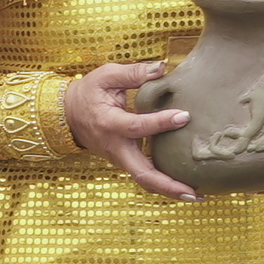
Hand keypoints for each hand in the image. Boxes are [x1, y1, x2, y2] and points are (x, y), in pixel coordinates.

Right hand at [61, 60, 195, 201]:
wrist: (66, 114)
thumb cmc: (88, 93)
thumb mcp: (106, 76)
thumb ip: (134, 72)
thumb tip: (162, 67)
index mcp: (109, 123)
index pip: (137, 126)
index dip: (161, 123)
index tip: (184, 116)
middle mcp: (114, 148)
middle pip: (142, 175)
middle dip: (169, 186)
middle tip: (195, 193)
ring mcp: (118, 159)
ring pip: (144, 180)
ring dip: (169, 190)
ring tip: (197, 196)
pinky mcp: (123, 162)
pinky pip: (144, 176)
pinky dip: (163, 184)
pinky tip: (184, 185)